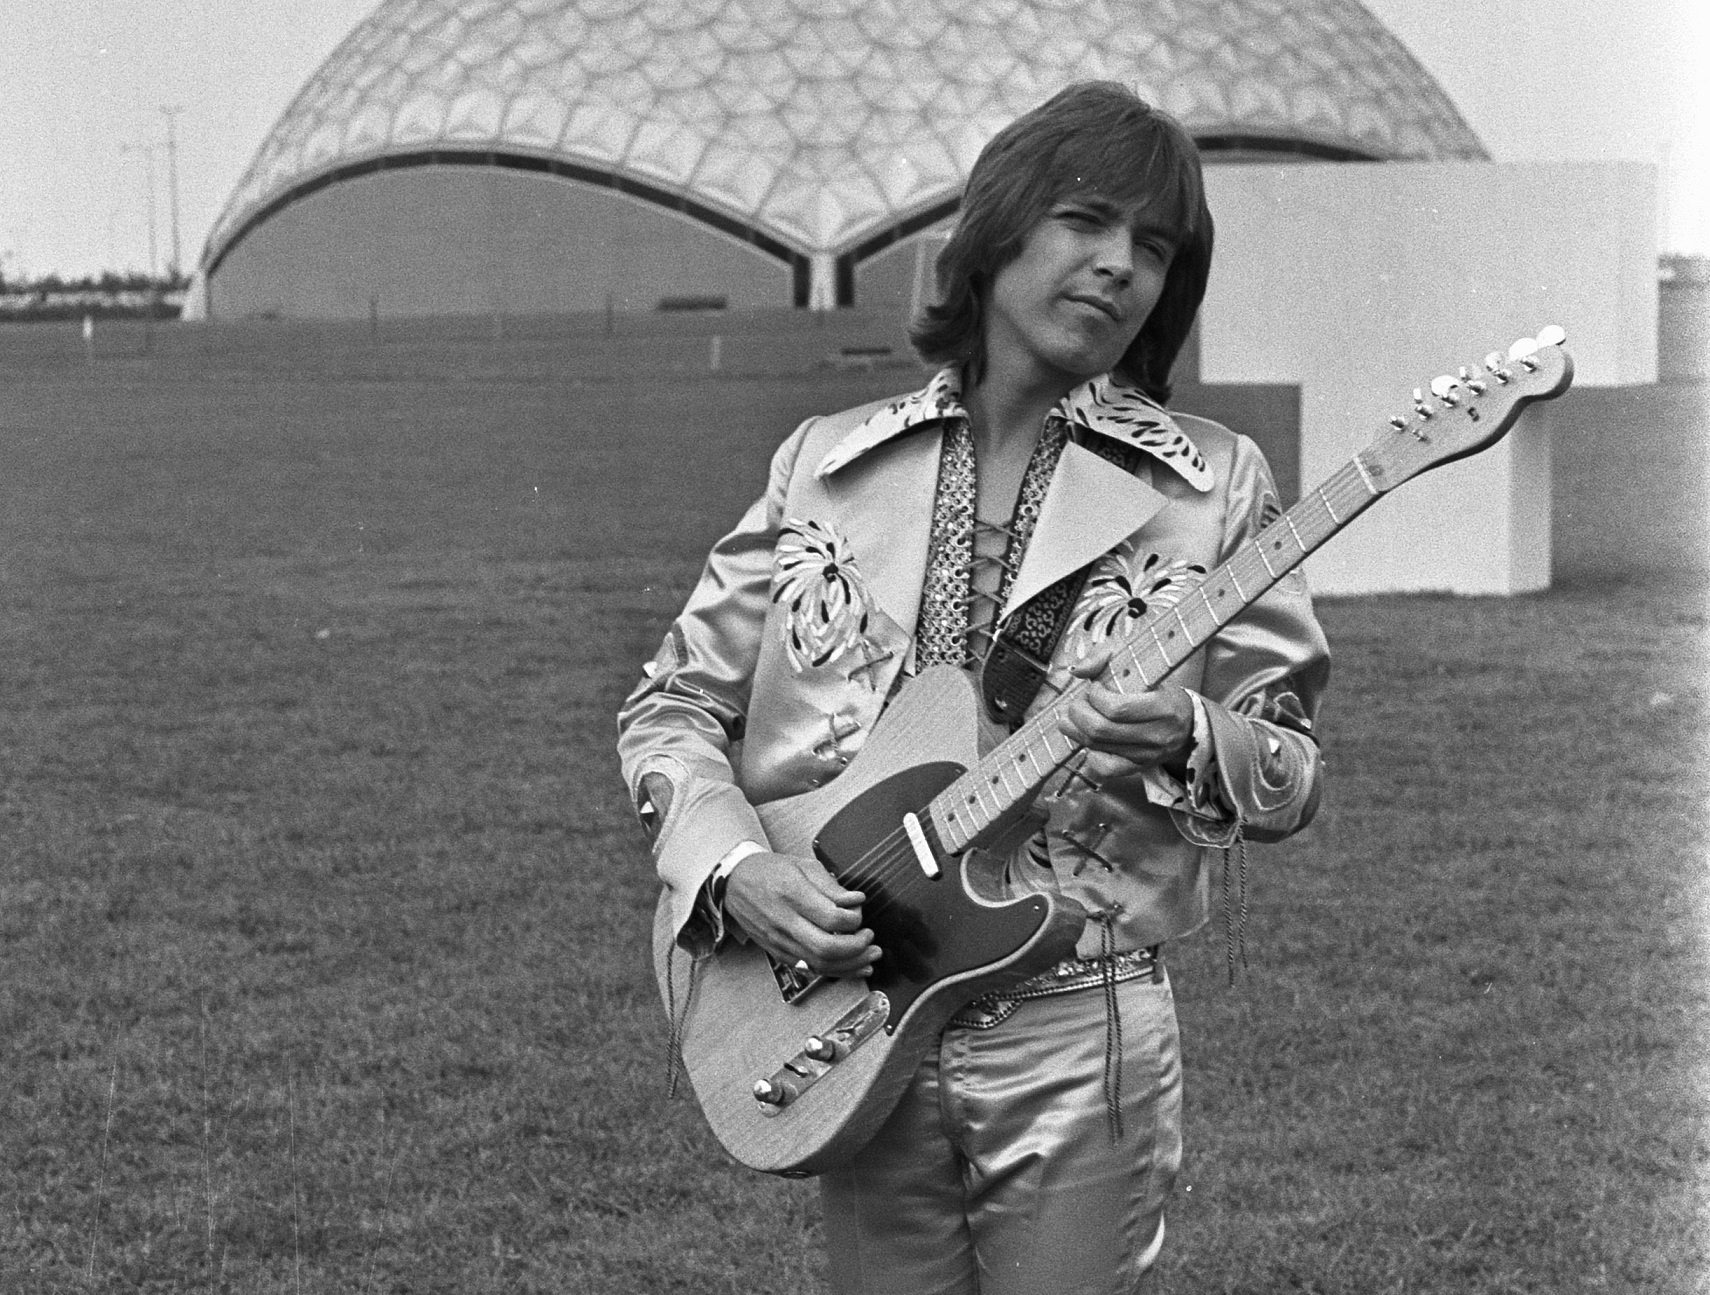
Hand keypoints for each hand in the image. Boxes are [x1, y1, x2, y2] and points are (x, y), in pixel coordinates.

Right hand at [722, 852, 880, 977]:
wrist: (733, 883)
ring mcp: (779, 941)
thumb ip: (831, 885)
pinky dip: (833, 971)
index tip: (860, 913)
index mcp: (792, 894)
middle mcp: (784, 921)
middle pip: (827, 947)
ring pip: (820, 964)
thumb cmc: (768, 871)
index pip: (831, 917)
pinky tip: (850, 967)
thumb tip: (856, 901)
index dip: (854, 919)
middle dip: (856, 947)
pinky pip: (809, 969)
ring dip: (850, 965)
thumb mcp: (802, 865)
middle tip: (869, 938)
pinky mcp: (777, 952)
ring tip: (869, 958)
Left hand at [1058, 647, 1194, 780]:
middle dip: (1079, 712)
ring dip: (1075, 729)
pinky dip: (1089, 754)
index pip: (1117, 709)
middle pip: (1102, 729)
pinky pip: (1105, 768)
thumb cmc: (1163, 692)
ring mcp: (1146, 755)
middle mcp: (1156, 736)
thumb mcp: (1146, 668)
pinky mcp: (1138, 767)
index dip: (1095, 697)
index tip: (1093, 687)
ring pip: (1097, 747)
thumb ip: (1107, 661)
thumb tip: (1077, 670)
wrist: (1190, 724)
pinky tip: (1088, 739)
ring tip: (1075, 715)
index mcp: (1163, 708)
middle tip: (1079, 701)